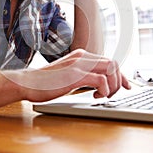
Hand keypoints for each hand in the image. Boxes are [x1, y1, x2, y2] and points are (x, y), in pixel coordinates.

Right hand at [5, 49, 130, 101]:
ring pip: (111, 69)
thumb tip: (97, 84)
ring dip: (113, 85)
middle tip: (116, 94)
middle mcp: (82, 57)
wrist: (27, 83)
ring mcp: (79, 64)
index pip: (108, 61)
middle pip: (113, 63)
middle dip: (120, 80)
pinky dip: (104, 89)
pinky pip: (101, 80)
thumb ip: (81, 75)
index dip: (120, 75)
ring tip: (104, 95)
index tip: (125, 86)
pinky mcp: (75, 75)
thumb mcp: (67, 75)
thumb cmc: (44, 83)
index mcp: (80, 56)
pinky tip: (95, 96)